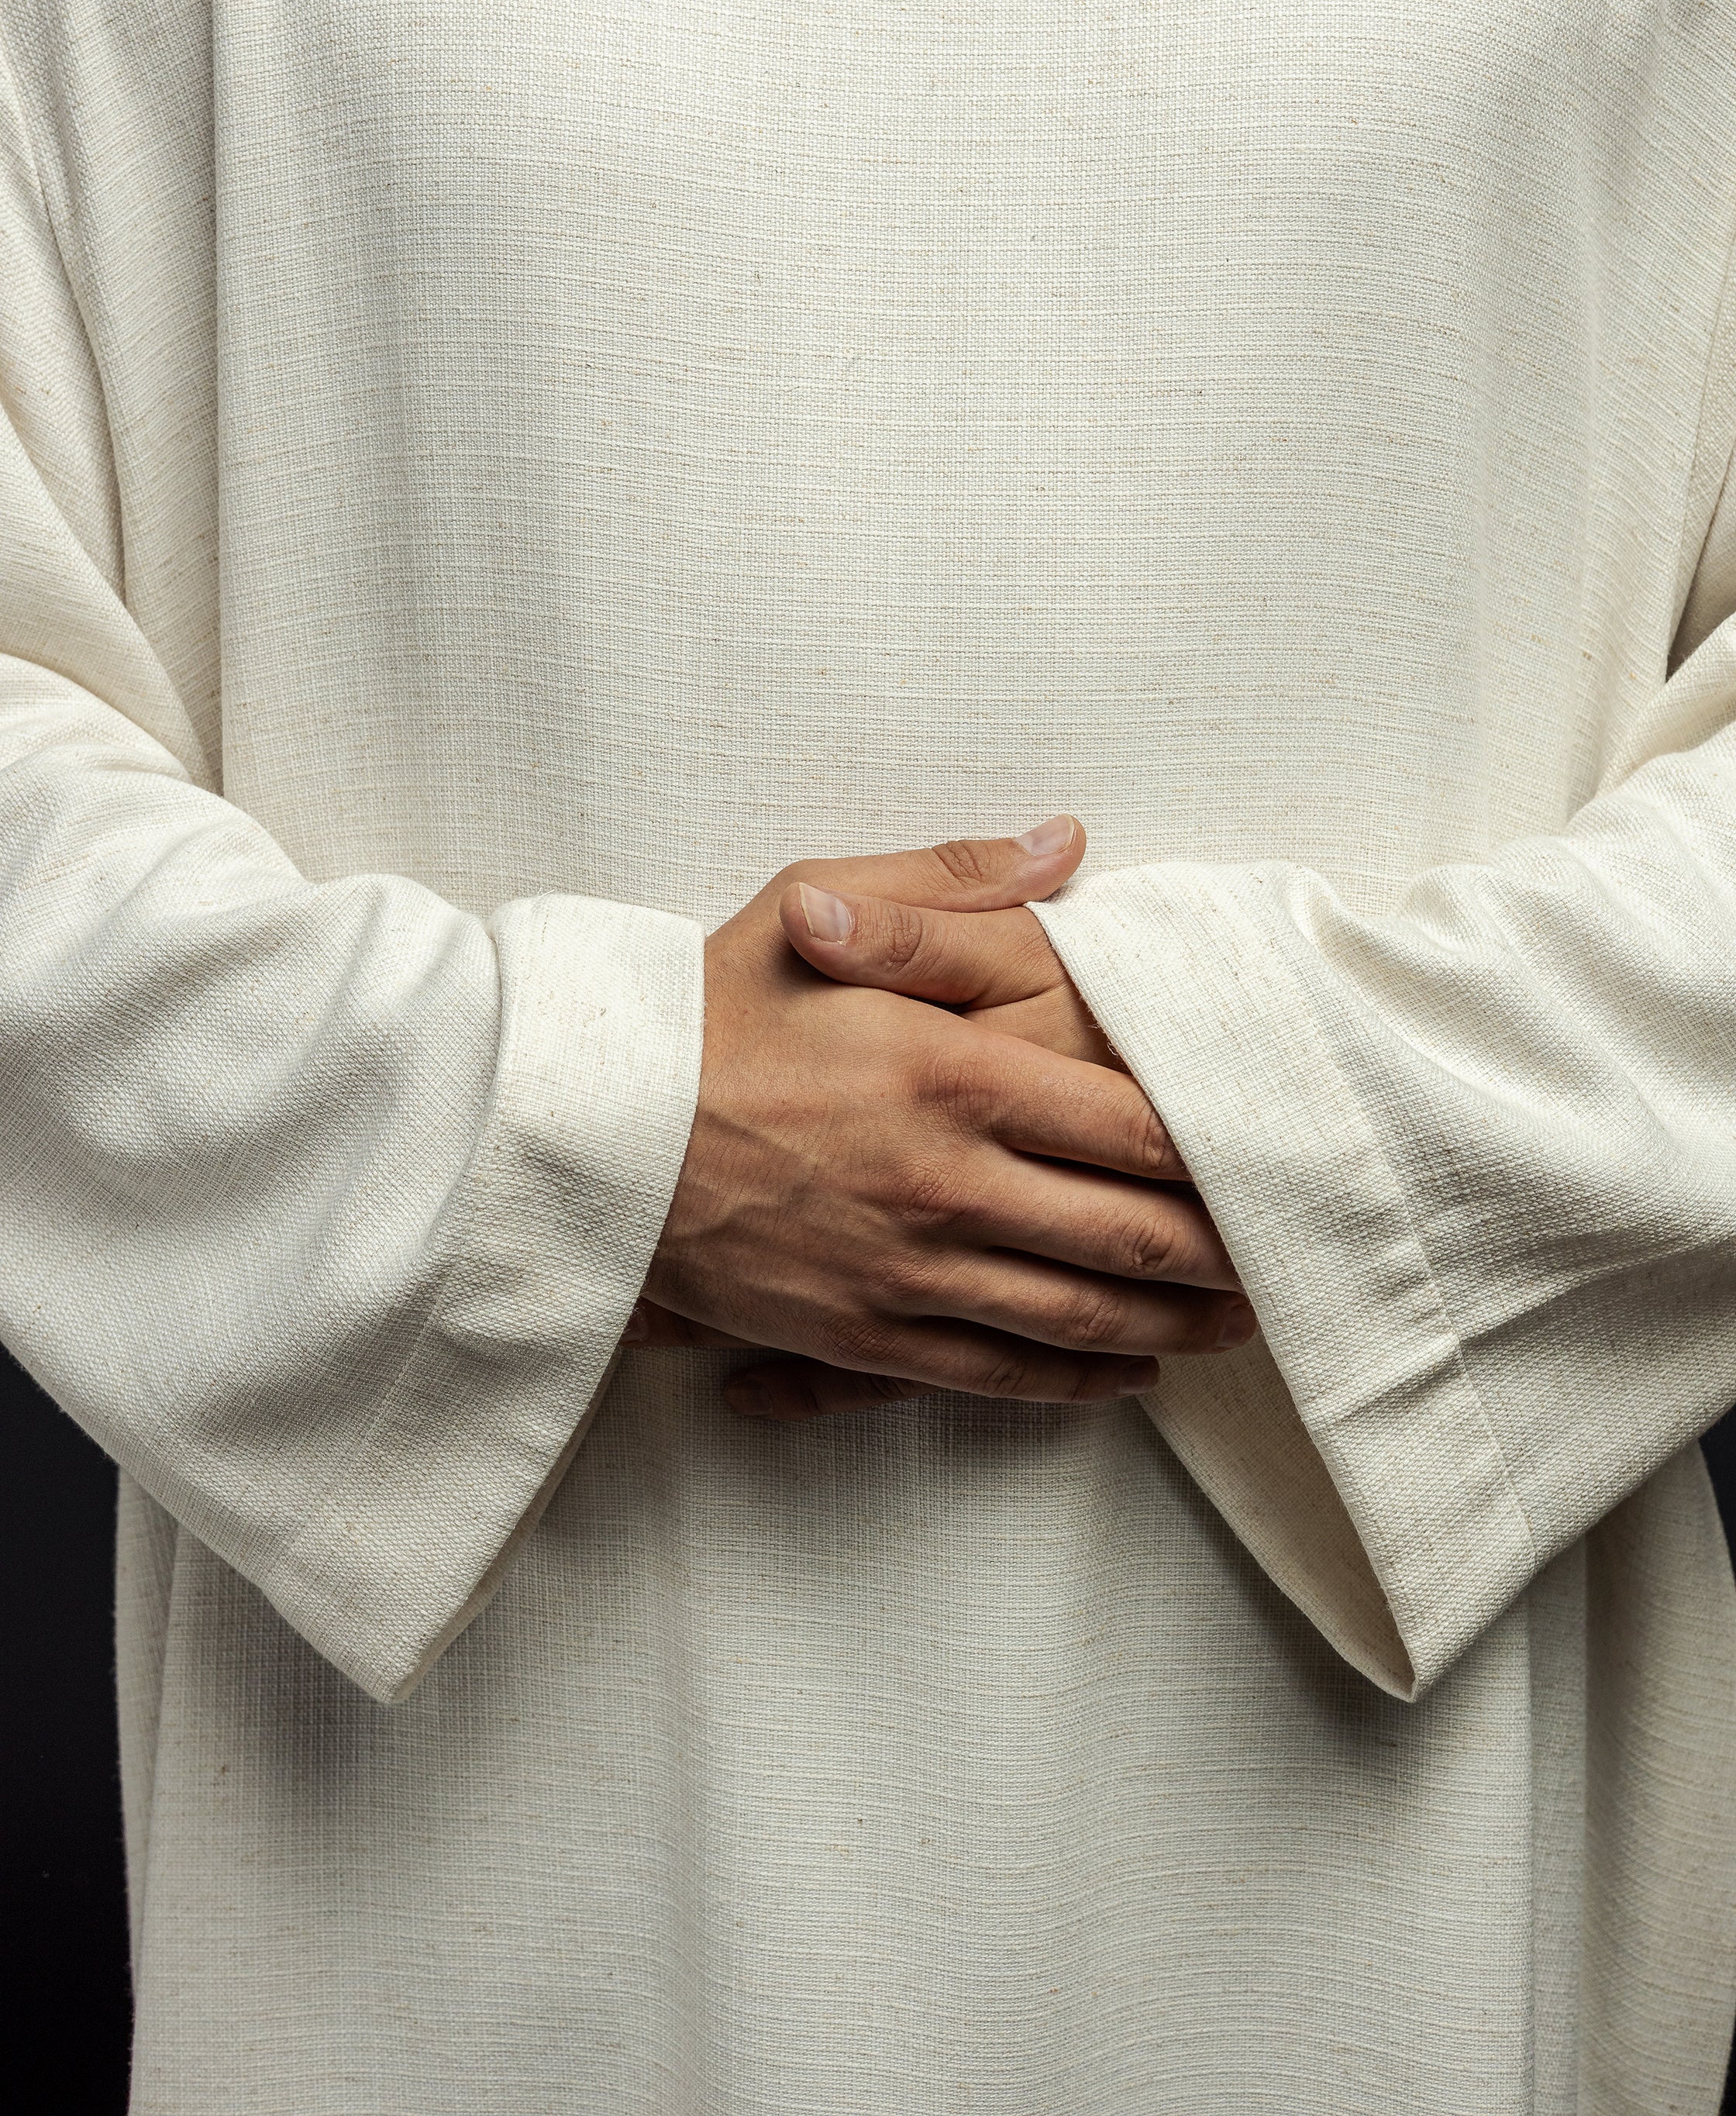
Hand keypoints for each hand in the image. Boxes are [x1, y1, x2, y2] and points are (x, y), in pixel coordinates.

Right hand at [635, 823, 1253, 1418]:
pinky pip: (1002, 1375)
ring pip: (1082, 1319)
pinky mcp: (865, 1338)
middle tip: (1280, 1252)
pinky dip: (1080, 1380)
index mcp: (954, 1074)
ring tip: (1235, 1322)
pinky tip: (1125, 1372)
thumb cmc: (703, 1012)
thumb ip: (954, 880)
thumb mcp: (815, 905)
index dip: (1216, 1150)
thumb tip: (1068, 842)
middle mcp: (949, 1185)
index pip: (1132, 1127)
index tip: (1266, 1151)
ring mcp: (909, 1274)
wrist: (584, 1136)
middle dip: (1222, 1253)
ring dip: (1176, 1325)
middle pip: (1132, 1236)